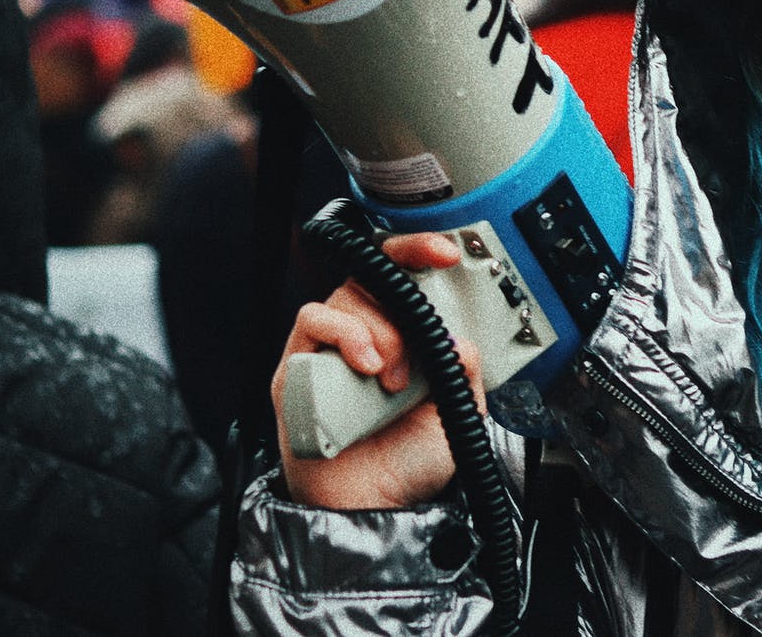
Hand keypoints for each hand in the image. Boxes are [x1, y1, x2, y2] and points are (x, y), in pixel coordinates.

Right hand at [272, 232, 483, 509]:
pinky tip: (364, 364)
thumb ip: (464, 367)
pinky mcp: (297, 367)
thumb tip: (459, 332)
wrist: (375, 509)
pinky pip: (312, 320)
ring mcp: (330, 350)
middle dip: (401, 303)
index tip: (444, 254)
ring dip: (376, 327)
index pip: (404, 275)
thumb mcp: (458, 409)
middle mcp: (366, 335)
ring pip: (346, 295)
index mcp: (404, 336)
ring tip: (389, 376)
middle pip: (374, 277)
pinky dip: (343, 333)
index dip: (420, 251)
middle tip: (413, 353)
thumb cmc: (408, 462)